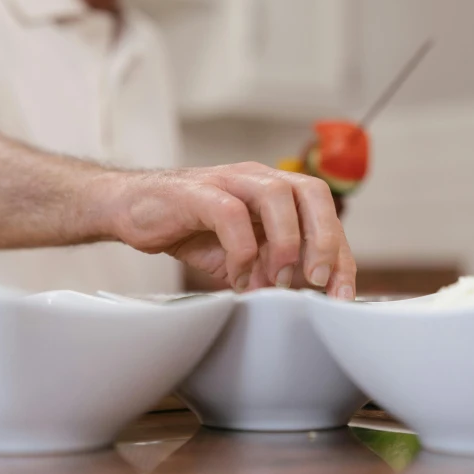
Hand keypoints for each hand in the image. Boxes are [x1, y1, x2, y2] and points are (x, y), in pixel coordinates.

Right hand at [93, 162, 355, 297]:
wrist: (131, 208)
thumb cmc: (188, 227)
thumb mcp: (240, 253)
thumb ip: (269, 267)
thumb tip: (300, 295)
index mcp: (275, 191)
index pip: (324, 214)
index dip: (340, 253)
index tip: (342, 293)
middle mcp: (257, 179)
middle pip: (311, 192)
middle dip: (325, 239)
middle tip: (319, 281)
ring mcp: (227, 181)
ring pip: (276, 194)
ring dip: (287, 241)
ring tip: (279, 280)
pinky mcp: (196, 192)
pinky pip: (228, 213)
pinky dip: (240, 250)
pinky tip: (236, 277)